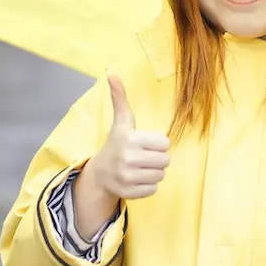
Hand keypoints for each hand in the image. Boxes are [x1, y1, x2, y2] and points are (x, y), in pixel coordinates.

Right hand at [86, 73, 170, 200]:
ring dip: (153, 172)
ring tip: (140, 168)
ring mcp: (127, 177)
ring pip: (161, 175)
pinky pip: (154, 189)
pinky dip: (148, 186)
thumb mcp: (121, 122)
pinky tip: (136, 179)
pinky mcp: (129, 193)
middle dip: (157, 159)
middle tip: (143, 157)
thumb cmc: (117, 143)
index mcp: (129, 138)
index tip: (144, 143)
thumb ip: (120, 98)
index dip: (157, 143)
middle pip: (165, 161)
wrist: (99, 174)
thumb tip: (111, 72)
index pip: (165, 143)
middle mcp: (127, 158)